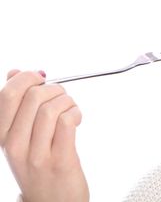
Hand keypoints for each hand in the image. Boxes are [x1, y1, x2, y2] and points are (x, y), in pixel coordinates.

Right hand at [0, 70, 88, 201]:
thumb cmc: (40, 165)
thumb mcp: (20, 137)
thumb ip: (16, 105)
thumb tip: (14, 72)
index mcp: (2, 136)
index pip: (6, 95)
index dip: (28, 78)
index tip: (41, 80)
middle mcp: (15, 145)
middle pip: (33, 96)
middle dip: (54, 88)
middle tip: (61, 97)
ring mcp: (37, 155)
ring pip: (51, 107)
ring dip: (67, 101)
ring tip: (70, 110)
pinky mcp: (60, 161)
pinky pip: (66, 122)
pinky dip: (75, 113)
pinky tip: (77, 119)